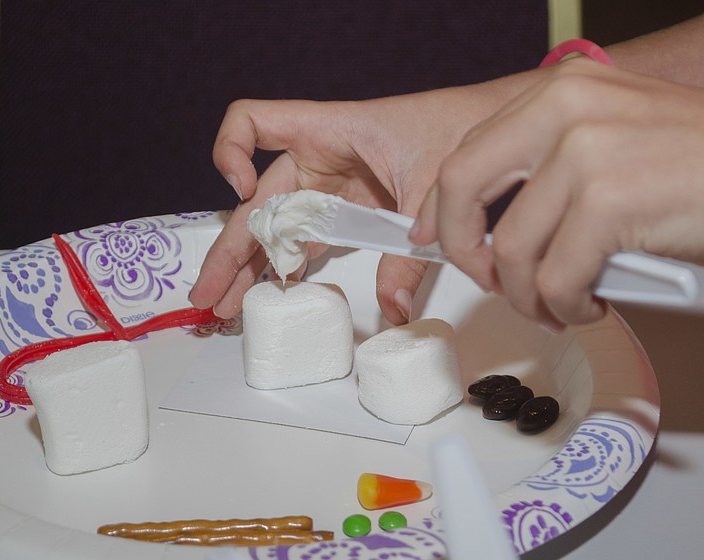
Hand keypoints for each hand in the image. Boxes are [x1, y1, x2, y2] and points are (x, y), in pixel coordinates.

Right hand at [189, 77, 536, 321]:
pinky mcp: (350, 208)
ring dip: (252, 266)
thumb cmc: (461, 130)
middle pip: (257, 200)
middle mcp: (320, 158)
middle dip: (230, 249)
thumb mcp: (431, 193)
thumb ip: (408, 254)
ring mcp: (332, 185)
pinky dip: (291, 264)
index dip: (231, 151)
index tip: (242, 191)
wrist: (496, 130)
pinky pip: (310, 236)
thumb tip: (392, 310)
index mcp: (330, 131)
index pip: (254, 120)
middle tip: (208, 295)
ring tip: (228, 307)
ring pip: (277, 225)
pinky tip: (274, 293)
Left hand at [412, 57, 703, 329]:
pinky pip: (556, 279)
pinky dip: (567, 306)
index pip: (467, 152)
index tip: (432, 237)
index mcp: (561, 91)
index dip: (440, 207)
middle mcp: (566, 110)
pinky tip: (591, 304)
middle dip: (463, 251)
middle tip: (490, 281)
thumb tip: (501, 224)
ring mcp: (588, 153)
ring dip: (528, 294)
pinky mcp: (614, 202)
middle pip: (462, 190)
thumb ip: (553, 169)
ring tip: (561, 304)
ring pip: (512, 249)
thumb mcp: (616, 140)